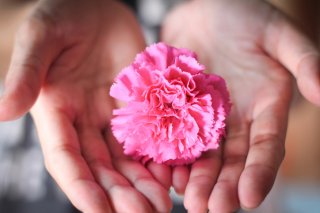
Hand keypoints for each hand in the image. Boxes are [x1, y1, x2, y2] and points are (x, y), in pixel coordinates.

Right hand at [0, 0, 171, 211]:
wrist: (92, 7)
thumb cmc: (60, 15)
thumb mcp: (40, 37)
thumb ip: (26, 72)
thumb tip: (3, 111)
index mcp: (57, 112)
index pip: (66, 158)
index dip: (81, 187)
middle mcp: (84, 121)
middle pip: (101, 167)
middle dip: (120, 195)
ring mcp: (111, 115)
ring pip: (127, 159)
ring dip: (143, 184)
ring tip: (163, 205)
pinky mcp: (137, 105)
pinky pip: (148, 136)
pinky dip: (159, 157)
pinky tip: (174, 174)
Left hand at [162, 0, 319, 211]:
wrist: (203, 9)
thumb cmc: (243, 15)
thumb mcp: (276, 33)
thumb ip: (304, 60)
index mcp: (264, 107)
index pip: (266, 147)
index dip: (259, 173)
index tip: (249, 198)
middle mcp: (236, 119)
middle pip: (232, 159)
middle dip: (223, 185)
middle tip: (210, 209)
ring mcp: (205, 117)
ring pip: (203, 156)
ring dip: (196, 179)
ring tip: (188, 201)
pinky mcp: (179, 109)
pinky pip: (175, 137)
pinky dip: (171, 157)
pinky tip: (165, 174)